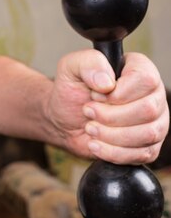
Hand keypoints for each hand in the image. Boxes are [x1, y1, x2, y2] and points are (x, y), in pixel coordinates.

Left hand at [46, 50, 168, 163]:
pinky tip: (96, 144)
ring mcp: (155, 121)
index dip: (118, 92)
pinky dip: (113, 152)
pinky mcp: (149, 145)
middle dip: (110, 116)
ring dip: (111, 135)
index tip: (95, 95)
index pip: (145, 79)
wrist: (63, 120)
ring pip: (148, 133)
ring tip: (90, 128)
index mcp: (138, 68)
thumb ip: (88, 63)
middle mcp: (153, 94)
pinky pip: (142, 154)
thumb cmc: (70, 91)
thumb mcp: (70, 68)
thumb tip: (107, 82)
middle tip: (88, 112)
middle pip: (148, 109)